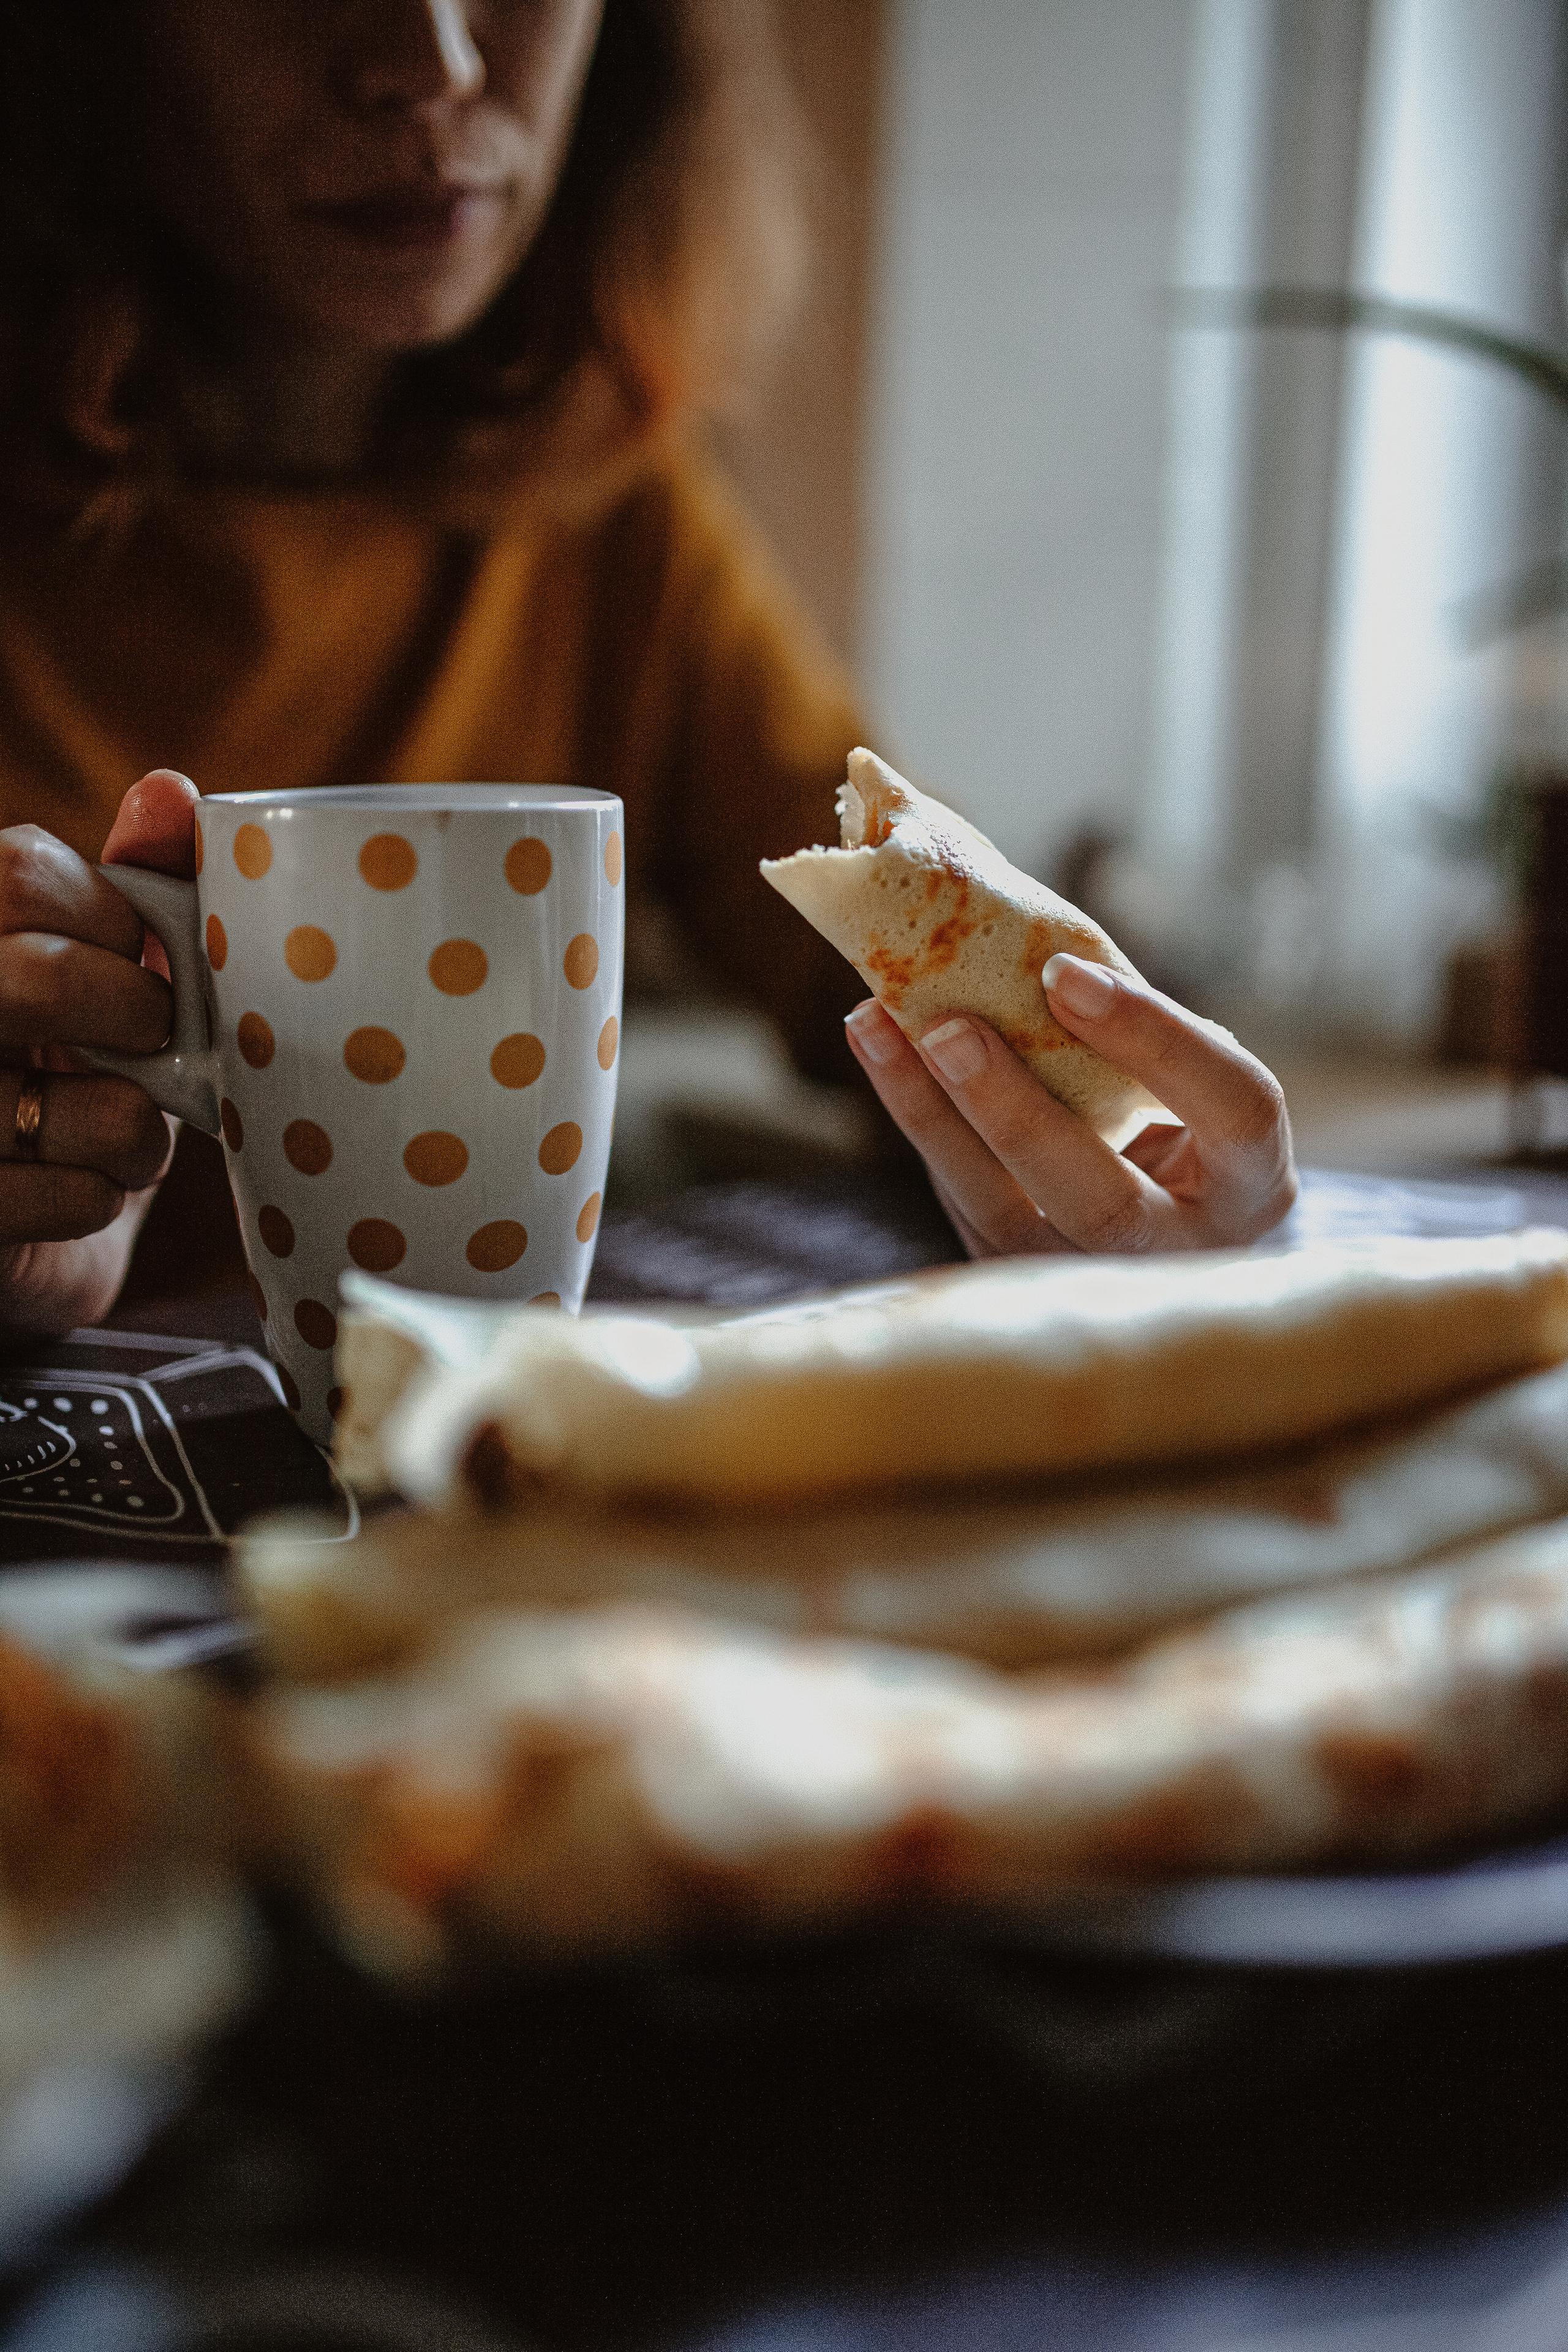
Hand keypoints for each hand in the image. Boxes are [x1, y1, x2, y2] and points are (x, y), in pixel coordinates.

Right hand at [0, 770, 197, 1331]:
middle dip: (130, 1014)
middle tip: (147, 1039)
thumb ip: (132, 883)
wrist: (16, 1227)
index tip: (135, 954)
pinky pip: (66, 1196)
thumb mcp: (95, 971)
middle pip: (36, 980)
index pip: (18, 872)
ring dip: (130, 1131)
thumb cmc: (59, 1078)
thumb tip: (171, 792)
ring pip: (71, 1105)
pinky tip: (72, 1185)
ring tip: (115, 1132)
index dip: (108, 917)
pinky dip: (98, 1196)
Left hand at [844, 953, 1296, 1256]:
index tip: (1065, 974)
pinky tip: (885, 1053)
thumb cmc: (1182, 1122)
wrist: (1160, 1222)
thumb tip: (1023, 924)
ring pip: (1005, 1217)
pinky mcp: (1020, 1282)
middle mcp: (1183, 1253)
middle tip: (947, 1029)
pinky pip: (963, 1208)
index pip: (1234, 1109)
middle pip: (1102, 1202)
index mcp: (1254, 1186)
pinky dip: (923, 1126)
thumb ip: (1136, 1024)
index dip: (1157, 1041)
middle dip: (1016, 1114)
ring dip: (933, 1118)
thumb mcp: (1189, 1078)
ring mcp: (1095, 1284)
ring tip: (876, 1025)